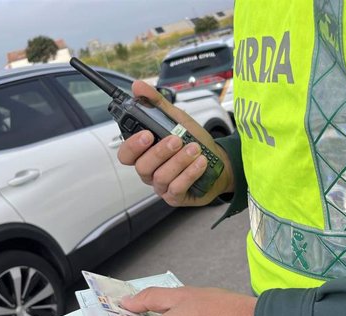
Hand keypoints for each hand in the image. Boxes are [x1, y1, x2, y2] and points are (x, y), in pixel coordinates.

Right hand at [117, 81, 233, 206]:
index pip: (126, 155)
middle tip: (177, 140)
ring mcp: (161, 186)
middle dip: (160, 152)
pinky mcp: (175, 197)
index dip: (133, 146)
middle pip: (142, 166)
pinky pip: (176, 188)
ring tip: (195, 149)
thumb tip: (138, 87)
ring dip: (179, 161)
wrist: (219, 162)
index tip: (147, 134)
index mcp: (145, 154)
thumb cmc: (195, 142)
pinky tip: (200, 163)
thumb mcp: (177, 120)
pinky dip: (189, 173)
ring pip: (161, 177)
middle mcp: (150, 172)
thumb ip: (156, 104)